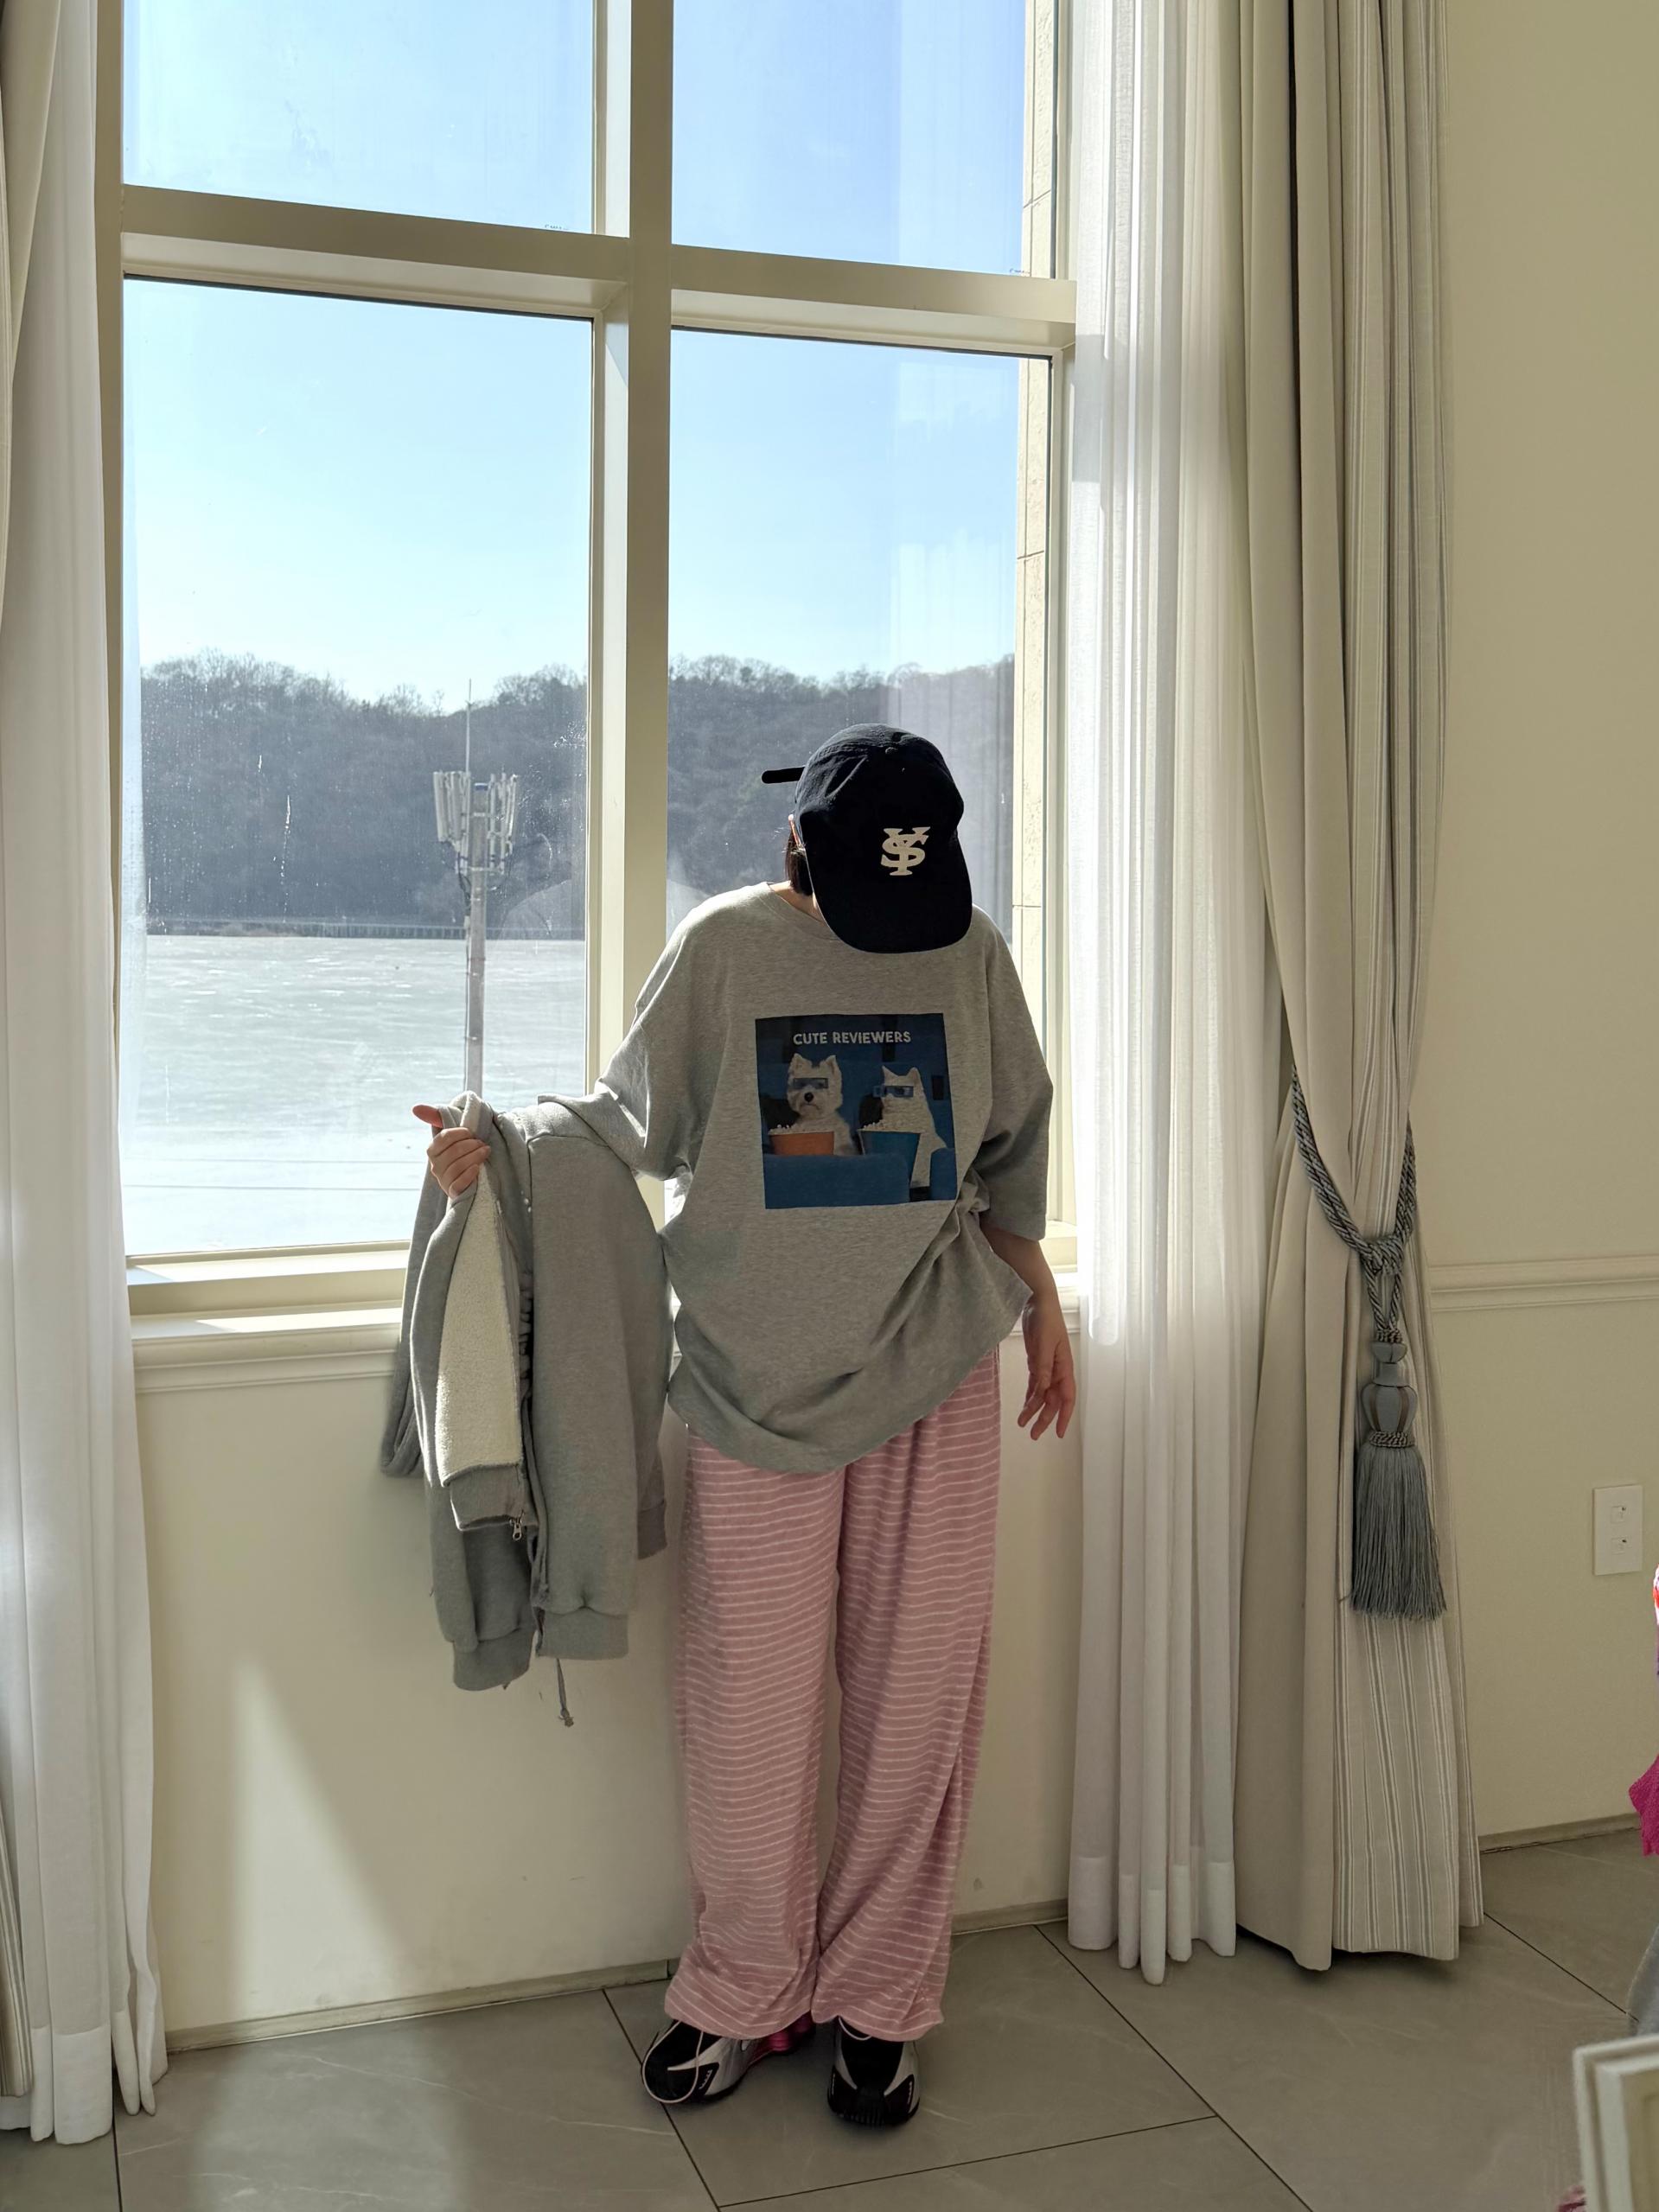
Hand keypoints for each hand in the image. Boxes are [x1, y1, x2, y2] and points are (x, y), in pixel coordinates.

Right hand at [413, 1104, 488, 1196]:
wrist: (475, 1175)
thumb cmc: (463, 1151)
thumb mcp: (453, 1134)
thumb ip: (436, 1118)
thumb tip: (415, 1108)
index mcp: (433, 1150)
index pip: (443, 1138)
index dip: (460, 1134)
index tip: (472, 1133)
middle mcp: (435, 1166)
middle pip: (453, 1152)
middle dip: (471, 1145)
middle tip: (483, 1144)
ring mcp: (443, 1180)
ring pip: (457, 1167)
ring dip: (474, 1157)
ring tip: (485, 1152)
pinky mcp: (453, 1192)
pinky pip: (458, 1184)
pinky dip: (469, 1175)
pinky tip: (478, 1168)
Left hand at [1017, 1290, 1075, 1441]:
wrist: (1039, 1302)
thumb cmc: (1046, 1320)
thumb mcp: (1043, 1345)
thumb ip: (1042, 1369)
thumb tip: (1042, 1392)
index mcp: (1064, 1368)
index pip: (1066, 1398)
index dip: (1064, 1417)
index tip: (1060, 1434)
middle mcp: (1057, 1371)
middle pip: (1053, 1401)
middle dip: (1044, 1418)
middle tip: (1033, 1434)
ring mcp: (1047, 1367)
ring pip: (1042, 1395)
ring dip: (1034, 1409)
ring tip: (1022, 1423)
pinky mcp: (1036, 1362)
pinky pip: (1035, 1384)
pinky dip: (1030, 1396)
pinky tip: (1025, 1406)